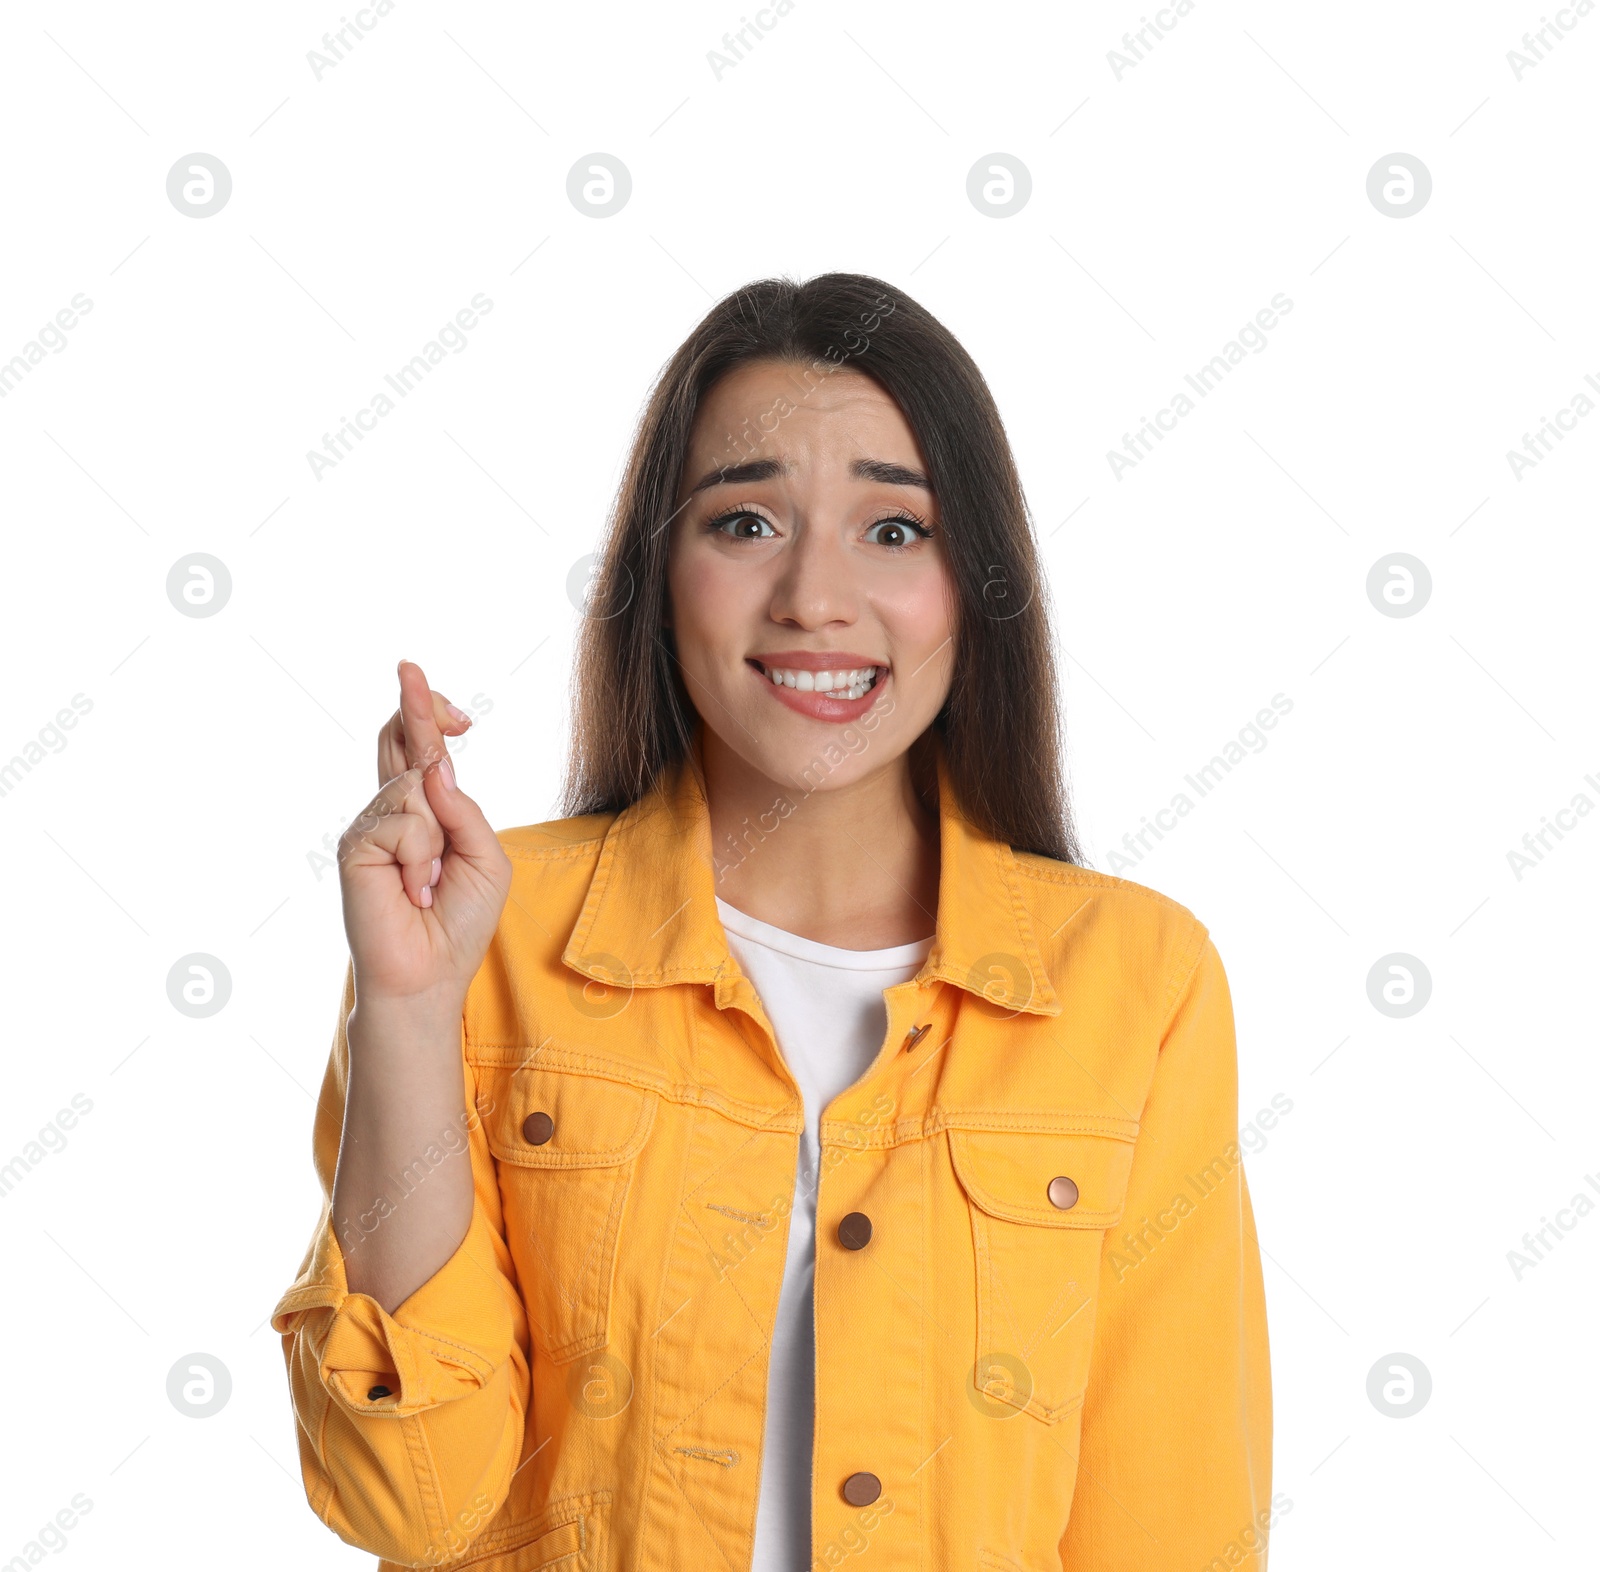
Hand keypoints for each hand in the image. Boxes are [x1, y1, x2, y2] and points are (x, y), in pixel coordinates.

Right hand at [337, 660, 512, 1006]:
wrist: (430, 974)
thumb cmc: (460, 921)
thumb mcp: (486, 859)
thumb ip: (464, 810)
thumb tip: (433, 767)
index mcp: (425, 811)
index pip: (419, 749)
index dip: (428, 714)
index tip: (454, 705)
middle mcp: (392, 811)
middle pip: (400, 738)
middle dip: (415, 702)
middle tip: (409, 665)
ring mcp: (370, 825)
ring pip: (414, 788)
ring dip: (436, 839)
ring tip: (428, 883)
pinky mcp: (356, 845)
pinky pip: (404, 821)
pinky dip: (420, 856)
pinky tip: (411, 889)